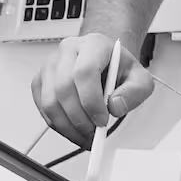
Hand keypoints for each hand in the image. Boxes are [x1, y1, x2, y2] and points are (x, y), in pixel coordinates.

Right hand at [31, 31, 155, 146]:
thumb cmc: (118, 69)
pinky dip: (59, 125)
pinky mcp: (41, 81)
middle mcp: (68, 51)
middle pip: (64, 88)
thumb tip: (115, 106)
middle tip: (94, 132)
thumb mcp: (140, 79)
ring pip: (50, 102)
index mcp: (93, 44)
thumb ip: (135, 92)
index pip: (84, 71)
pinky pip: (43, 109)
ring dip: (68, 126)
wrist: (105, 63)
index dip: (91, 100)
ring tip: (86, 135)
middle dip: (79, 118)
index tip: (102, 119)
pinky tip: (75, 129)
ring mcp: (50, 65)